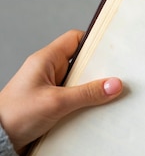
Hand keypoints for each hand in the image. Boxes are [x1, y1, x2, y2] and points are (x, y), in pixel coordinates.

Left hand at [0, 30, 122, 154]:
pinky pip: (74, 99)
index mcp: (45, 60)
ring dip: (92, 90)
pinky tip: (95, 112)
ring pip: (79, 82)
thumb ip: (87, 93)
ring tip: (111, 97)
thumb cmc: (16, 115)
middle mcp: (47, 71)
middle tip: (118, 77)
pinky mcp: (51, 105)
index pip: (75, 39)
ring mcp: (49, 88)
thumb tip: (114, 84)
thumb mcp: (56, 102)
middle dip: (98, 70)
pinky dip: (85, 104)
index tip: (114, 51)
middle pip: (80, 62)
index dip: (94, 42)